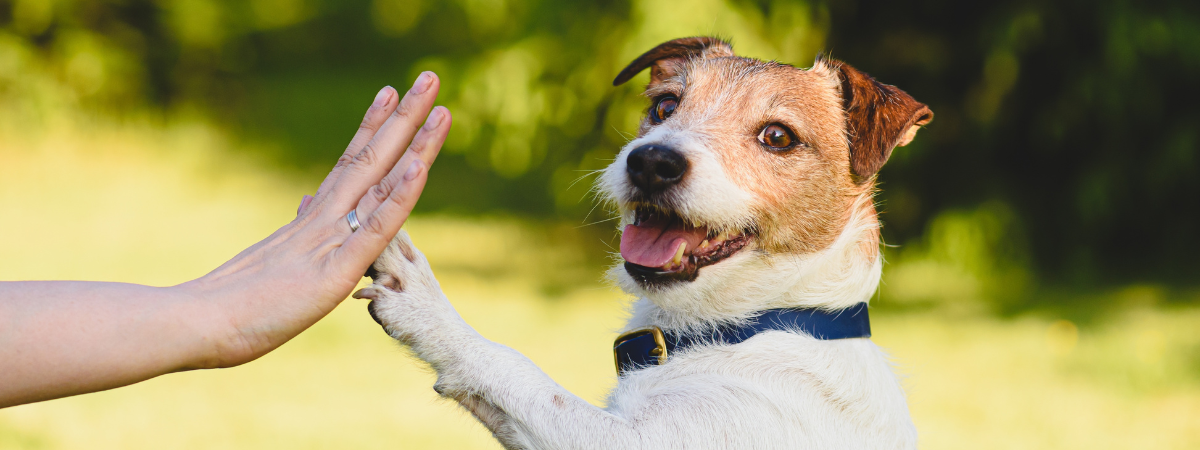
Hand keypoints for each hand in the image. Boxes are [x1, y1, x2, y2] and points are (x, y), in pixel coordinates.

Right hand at [181, 72, 451, 367]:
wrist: (196, 324)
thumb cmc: (229, 306)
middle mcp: (324, 220)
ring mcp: (330, 240)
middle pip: (372, 158)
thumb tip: (306, 202)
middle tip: (430, 76)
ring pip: (381, 180)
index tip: (392, 93)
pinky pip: (375, 228)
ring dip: (414, 142)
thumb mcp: (274, 262)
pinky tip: (420, 164)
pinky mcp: (335, 270)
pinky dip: (400, 196)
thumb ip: (296, 232)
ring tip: (437, 101)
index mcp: (312, 221)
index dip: (374, 129)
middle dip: (405, 118)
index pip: (352, 165)